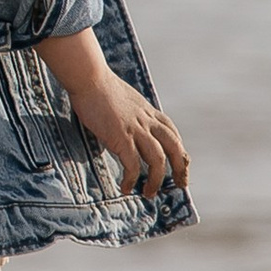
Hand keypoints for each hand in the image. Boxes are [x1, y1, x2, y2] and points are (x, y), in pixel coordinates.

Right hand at [37, 28, 189, 200]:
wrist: (89, 77)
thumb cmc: (98, 86)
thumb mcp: (123, 100)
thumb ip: (129, 115)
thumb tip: (122, 128)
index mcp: (148, 111)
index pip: (173, 133)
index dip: (179, 151)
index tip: (181, 164)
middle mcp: (147, 121)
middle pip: (174, 148)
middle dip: (180, 168)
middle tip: (179, 184)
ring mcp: (136, 129)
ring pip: (158, 160)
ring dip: (155, 180)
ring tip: (148, 193)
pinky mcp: (121, 137)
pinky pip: (132, 164)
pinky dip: (131, 179)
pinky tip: (124, 187)